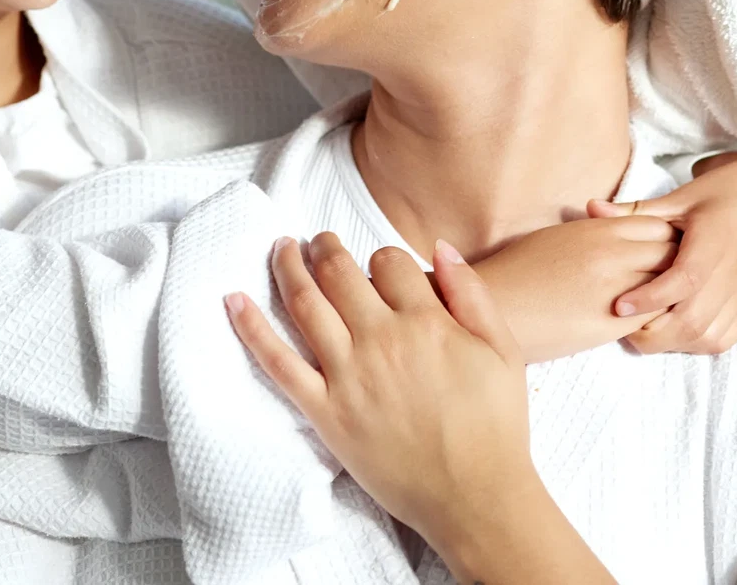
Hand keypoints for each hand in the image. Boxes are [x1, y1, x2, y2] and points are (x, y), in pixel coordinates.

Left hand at [224, 233, 536, 547]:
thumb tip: (442, 249)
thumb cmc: (496, 427)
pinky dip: (251, 328)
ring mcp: (348, 377)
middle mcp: (381, 341)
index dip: (381, 256)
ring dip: (288, 267)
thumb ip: (473, 294)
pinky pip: (278, 363)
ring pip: (305, 304)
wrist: (475, 497)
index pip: (388, 262)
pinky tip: (233, 300)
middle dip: (324, 247)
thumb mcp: (504, 351)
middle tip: (316, 239)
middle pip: (339, 273)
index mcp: (426, 322)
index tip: (379, 265)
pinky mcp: (325, 413)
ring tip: (282, 249)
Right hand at [473, 214, 678, 360]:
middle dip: (684, 266)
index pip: (660, 224)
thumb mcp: (559, 237)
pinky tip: (655, 326)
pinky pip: (655, 317)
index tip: (673, 254)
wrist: (493, 305)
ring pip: (671, 285)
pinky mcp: (611, 322)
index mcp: (599, 228)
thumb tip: (616, 235)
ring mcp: (615, 287)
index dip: (672, 239)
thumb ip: (595, 232)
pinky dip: (661, 320)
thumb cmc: (517, 271)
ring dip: (676, 295)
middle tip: (683, 282)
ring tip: (674, 305)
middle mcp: (613, 252)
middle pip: (674, 252)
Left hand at [607, 148, 736, 354]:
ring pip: (707, 337)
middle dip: (652, 332)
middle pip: (693, 321)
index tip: (618, 305)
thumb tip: (589, 209)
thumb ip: (636, 210)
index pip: (683, 281)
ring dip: (672, 341)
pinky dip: (694, 343)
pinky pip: (723, 340)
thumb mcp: (681, 196)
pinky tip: (672, 330)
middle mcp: (734, 273)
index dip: (650, 298)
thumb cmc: (724, 193)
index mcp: (714, 241)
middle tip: (621, 323)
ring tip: (643, 327)